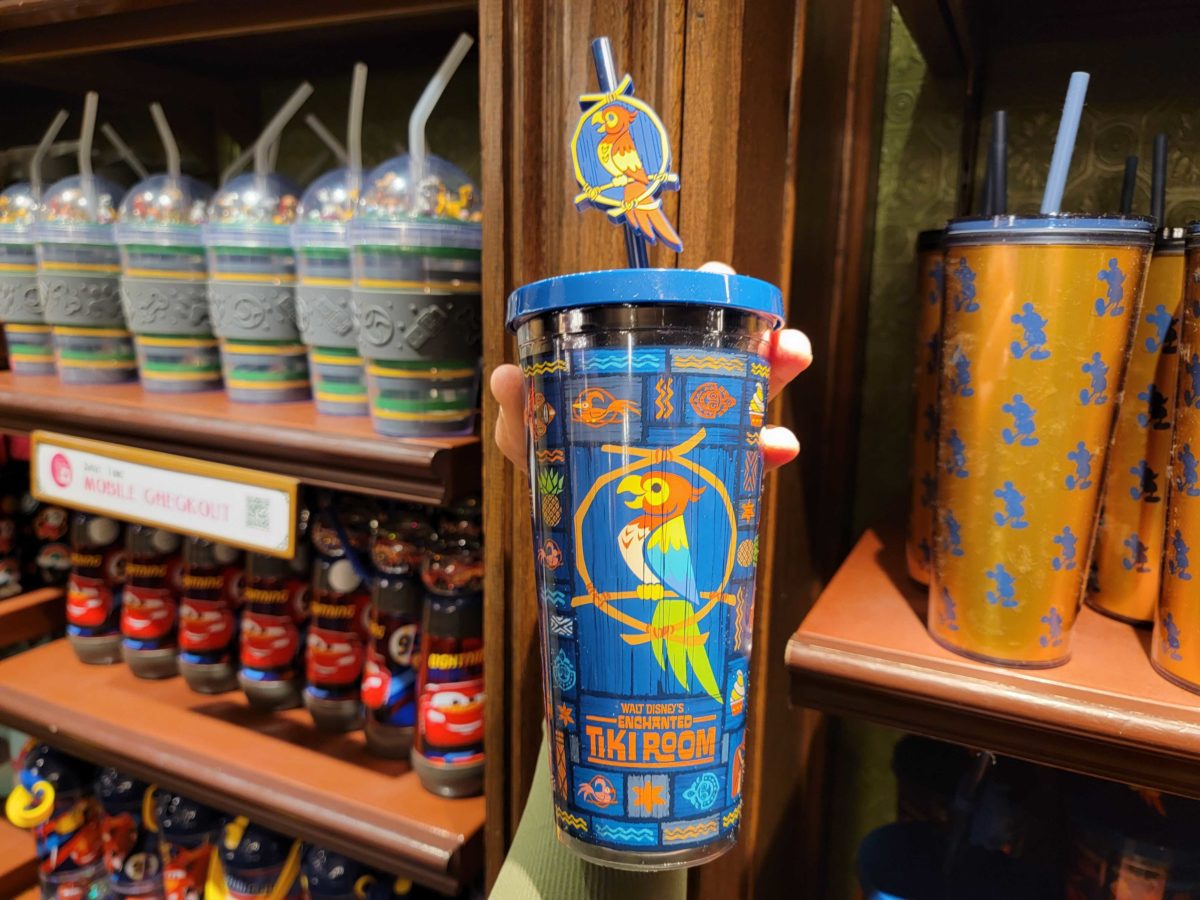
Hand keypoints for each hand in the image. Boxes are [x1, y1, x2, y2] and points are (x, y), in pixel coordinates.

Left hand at [491, 262, 811, 472]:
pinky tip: (781, 446)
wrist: (571, 529)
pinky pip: (749, 461)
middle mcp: (675, 395)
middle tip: (776, 322)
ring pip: (750, 397)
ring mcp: (699, 436)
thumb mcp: (532, 436)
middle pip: (725, 355)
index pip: (671, 321)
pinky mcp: (713, 479)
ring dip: (777, 375)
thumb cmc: (555, 464)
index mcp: (635, 370)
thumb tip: (507, 377)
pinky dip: (769, 450)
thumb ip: (519, 410)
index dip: (699, 294)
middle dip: (757, 332)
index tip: (720, 274)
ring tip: (794, 355)